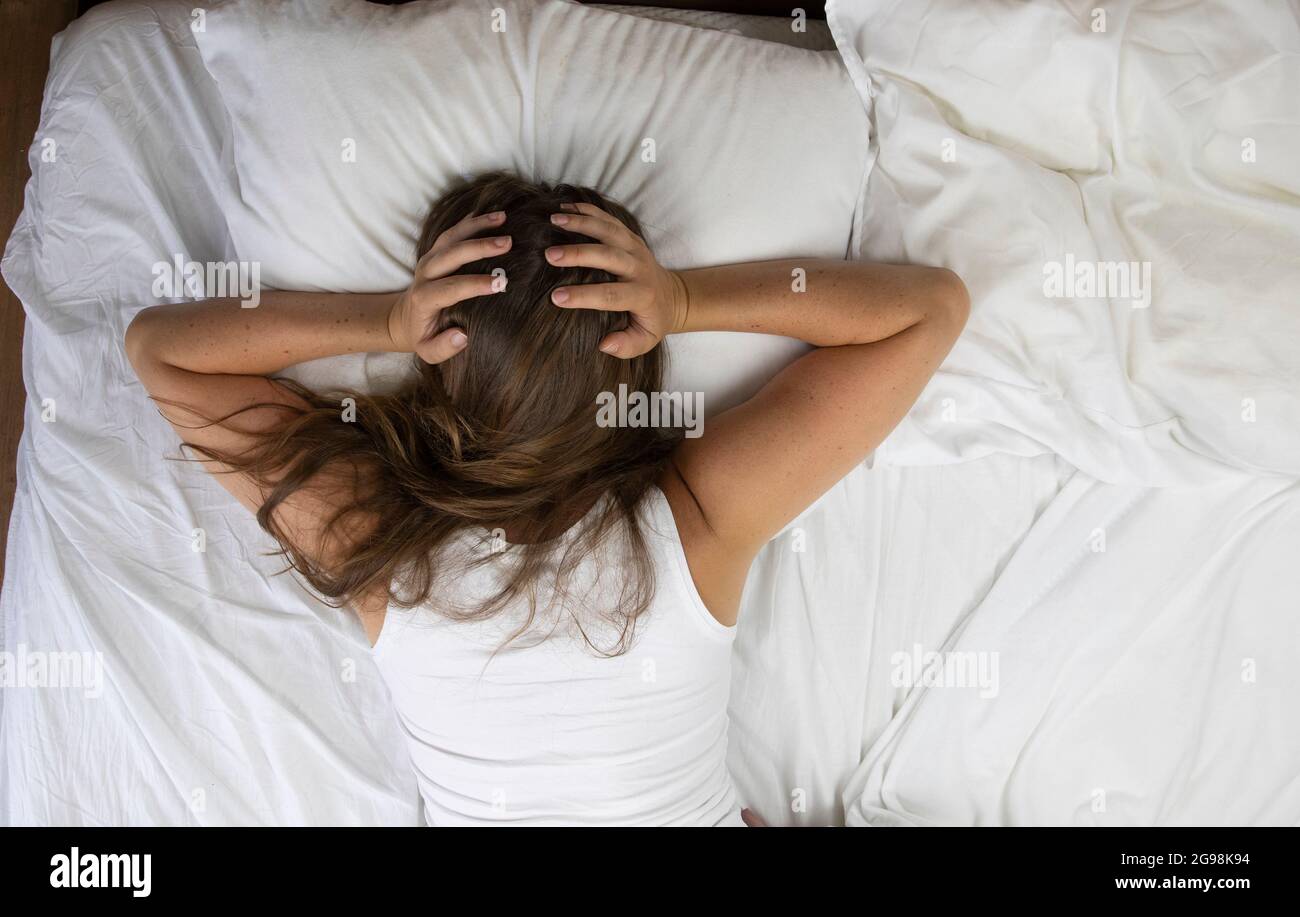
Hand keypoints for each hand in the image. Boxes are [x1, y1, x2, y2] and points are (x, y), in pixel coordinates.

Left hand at [387, 209, 511, 362]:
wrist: (404, 318)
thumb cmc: (422, 335)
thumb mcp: (428, 351)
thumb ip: (443, 347)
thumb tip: (462, 335)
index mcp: (424, 298)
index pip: (451, 288)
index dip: (475, 284)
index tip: (500, 284)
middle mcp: (425, 273)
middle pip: (451, 253)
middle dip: (480, 246)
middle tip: (508, 243)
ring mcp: (429, 258)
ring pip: (452, 236)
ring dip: (478, 225)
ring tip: (504, 218)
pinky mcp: (435, 250)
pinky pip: (453, 231)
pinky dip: (473, 221)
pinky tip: (494, 214)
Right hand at [545, 203, 687, 357]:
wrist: (672, 296)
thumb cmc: (652, 321)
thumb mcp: (646, 339)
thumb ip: (627, 346)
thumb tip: (604, 345)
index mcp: (642, 294)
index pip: (610, 295)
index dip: (583, 296)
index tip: (556, 298)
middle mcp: (639, 267)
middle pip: (609, 256)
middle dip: (579, 253)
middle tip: (549, 254)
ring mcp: (635, 248)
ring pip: (609, 230)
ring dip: (581, 223)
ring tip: (553, 220)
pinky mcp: (630, 236)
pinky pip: (608, 220)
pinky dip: (587, 211)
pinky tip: (564, 208)